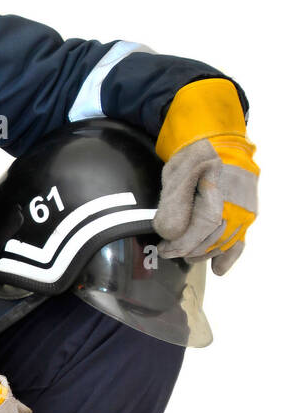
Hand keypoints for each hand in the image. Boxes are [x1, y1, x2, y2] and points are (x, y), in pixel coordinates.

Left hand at [153, 78, 258, 275]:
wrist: (221, 141)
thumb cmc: (195, 155)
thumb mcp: (176, 173)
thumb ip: (172, 204)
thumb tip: (169, 234)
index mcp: (218, 193)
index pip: (200, 231)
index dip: (180, 245)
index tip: (163, 250)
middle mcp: (237, 205)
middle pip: (211, 241)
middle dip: (187, 250)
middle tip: (169, 251)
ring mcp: (245, 212)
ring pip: (223, 244)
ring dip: (203, 253)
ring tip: (186, 255)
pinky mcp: (248, 215)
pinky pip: (240, 241)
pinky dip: (229, 257)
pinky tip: (218, 270)